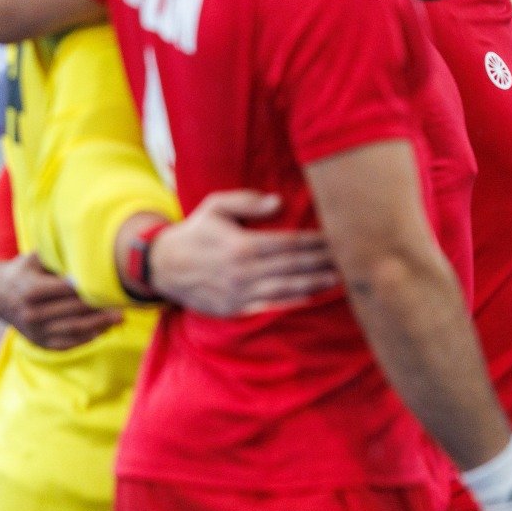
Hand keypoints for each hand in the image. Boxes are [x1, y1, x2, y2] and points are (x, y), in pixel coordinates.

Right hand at [0, 253, 121, 349]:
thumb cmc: (27, 270)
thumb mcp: (37, 257)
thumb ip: (60, 254)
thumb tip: (92, 246)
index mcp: (30, 290)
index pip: (67, 290)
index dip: (91, 287)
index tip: (113, 282)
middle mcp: (30, 313)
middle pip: (73, 310)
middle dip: (100, 305)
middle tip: (125, 300)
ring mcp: (34, 331)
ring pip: (73, 329)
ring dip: (100, 324)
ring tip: (121, 317)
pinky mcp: (40, 343)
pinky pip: (68, 343)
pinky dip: (88, 337)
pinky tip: (106, 329)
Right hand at [150, 191, 339, 316]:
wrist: (162, 267)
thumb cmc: (194, 231)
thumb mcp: (215, 207)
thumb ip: (247, 202)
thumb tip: (278, 201)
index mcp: (242, 246)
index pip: (290, 243)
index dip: (316, 242)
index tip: (337, 237)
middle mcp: (243, 272)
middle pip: (293, 266)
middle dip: (323, 261)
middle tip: (349, 257)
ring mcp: (239, 293)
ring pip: (286, 288)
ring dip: (314, 283)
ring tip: (339, 277)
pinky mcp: (234, 308)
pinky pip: (269, 305)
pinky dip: (292, 301)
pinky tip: (311, 296)